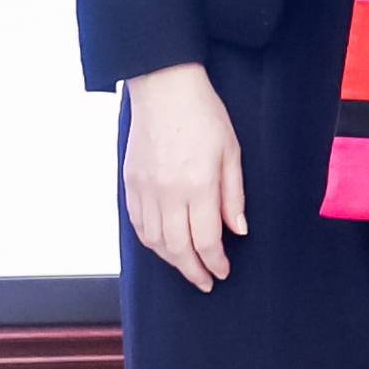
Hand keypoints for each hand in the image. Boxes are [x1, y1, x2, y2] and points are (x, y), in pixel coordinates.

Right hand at [123, 61, 244, 295]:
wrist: (164, 87)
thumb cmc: (203, 114)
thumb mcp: (231, 151)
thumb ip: (233, 195)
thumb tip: (238, 230)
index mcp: (198, 186)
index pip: (206, 240)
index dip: (215, 262)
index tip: (222, 272)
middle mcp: (168, 193)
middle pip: (178, 249)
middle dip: (193, 271)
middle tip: (206, 281)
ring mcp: (145, 190)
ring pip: (155, 242)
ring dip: (172, 261)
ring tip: (187, 266)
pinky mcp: (130, 183)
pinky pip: (138, 225)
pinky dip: (151, 242)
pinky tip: (163, 246)